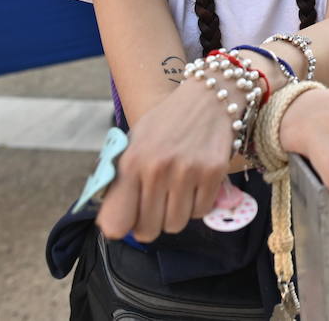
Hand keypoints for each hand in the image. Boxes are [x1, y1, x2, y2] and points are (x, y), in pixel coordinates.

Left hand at [96, 79, 234, 242]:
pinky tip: (195, 184)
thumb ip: (122, 181)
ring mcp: (187, 171)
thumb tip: (114, 224)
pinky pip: (201, 211)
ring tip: (177, 192)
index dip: (122, 227)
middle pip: (149, 230)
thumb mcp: (135, 144)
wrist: (207, 98)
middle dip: (151, 224)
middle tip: (156, 208)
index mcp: (131, 162)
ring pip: (176, 224)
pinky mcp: (214, 172)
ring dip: (176, 214)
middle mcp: (157, 169)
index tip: (128, 222)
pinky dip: (197, 204)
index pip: (116, 223)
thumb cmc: (166, 124)